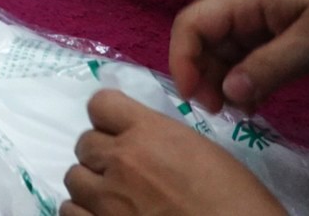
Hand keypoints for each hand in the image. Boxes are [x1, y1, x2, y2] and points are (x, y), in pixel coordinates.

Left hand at [62, 91, 284, 215]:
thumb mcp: (204, 155)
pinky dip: (84, 214)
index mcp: (151, 134)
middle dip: (103, 157)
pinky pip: (70, 212)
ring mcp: (108, 200)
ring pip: (73, 178)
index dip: (110, 120)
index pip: (101, 104)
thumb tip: (141, 143)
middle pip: (85, 144)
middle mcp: (122, 161)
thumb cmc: (239, 204)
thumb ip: (162, 142)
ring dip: (92, 188)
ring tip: (117, 202)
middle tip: (128, 176)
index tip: (122, 133)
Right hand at [169, 0, 308, 115]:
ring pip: (221, 55)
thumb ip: (268, 66)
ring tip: (240, 113)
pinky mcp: (270, 38)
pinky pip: (243, 62)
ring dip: (222, 84)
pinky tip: (252, 106)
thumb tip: (225, 94)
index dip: (182, 59)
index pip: (191, 24)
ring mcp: (255, 23)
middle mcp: (240, 9)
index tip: (192, 97)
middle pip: (202, 42)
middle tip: (220, 113)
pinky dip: (242, 85)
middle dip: (203, 77)